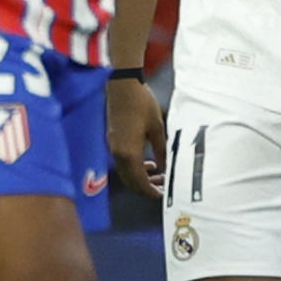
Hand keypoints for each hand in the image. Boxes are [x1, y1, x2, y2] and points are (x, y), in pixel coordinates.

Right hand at [106, 76, 165, 199]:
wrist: (121, 85)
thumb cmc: (141, 104)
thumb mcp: (157, 128)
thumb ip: (161, 151)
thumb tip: (166, 167)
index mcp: (129, 153)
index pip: (139, 182)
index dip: (151, 192)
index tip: (164, 196)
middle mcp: (117, 152)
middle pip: (130, 181)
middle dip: (146, 187)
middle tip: (164, 187)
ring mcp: (113, 146)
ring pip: (126, 172)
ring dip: (141, 177)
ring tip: (159, 174)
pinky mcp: (113, 139)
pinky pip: (123, 162)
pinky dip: (135, 167)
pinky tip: (149, 162)